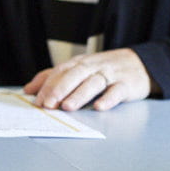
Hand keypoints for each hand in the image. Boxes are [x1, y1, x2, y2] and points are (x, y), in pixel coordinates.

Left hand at [24, 48, 152, 110]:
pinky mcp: (127, 84)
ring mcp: (110, 74)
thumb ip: (54, 78)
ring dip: (79, 94)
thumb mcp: (78, 70)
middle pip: (74, 75)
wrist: (140, 63)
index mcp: (79, 63)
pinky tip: (99, 107)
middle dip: (59, 90)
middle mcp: (93, 67)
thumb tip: (28, 89)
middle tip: (48, 105)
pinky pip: (117, 91)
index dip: (48, 86)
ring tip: (67, 107)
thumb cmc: (104, 69)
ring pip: (93, 83)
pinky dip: (108, 98)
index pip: (60, 72)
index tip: (37, 101)